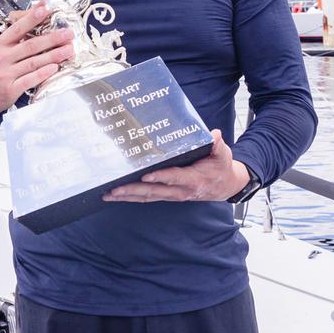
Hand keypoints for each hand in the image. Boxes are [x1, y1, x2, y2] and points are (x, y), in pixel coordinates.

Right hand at [0, 2, 74, 123]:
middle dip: (52, 38)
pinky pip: (30, 79)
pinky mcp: (10, 89)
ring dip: (53, 55)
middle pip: (30, 45)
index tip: (45, 9)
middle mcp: (1, 58)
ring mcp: (5, 74)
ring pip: (33, 62)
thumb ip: (11, 40)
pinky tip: (54, 68)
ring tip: (68, 50)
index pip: (17, 29)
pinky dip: (43, 73)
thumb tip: (32, 26)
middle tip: (67, 33)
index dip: (32, 18)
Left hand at [103, 130, 248, 202]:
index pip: (174, 178)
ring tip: (109, 194)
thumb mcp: (223, 155)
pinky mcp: (167, 195)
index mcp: (193, 179)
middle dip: (134, 190)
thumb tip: (215, 135)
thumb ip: (217, 145)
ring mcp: (173, 195)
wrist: (225, 186)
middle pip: (154, 191)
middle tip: (115, 189)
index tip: (145, 176)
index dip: (160, 177)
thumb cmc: (220, 167)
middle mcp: (181, 191)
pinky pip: (148, 197)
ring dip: (128, 196)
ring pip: (148, 196)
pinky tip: (117, 196)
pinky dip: (132, 197)